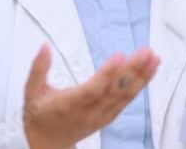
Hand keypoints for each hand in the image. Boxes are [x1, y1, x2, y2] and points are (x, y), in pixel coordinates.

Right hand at [22, 44, 159, 148]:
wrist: (47, 143)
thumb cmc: (39, 115)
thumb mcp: (31, 91)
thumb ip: (38, 68)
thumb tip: (45, 46)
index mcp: (69, 105)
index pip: (92, 90)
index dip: (107, 74)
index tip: (119, 55)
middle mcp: (88, 112)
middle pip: (114, 92)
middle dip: (132, 71)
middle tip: (145, 52)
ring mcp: (101, 116)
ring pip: (124, 96)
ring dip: (141, 77)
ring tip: (153, 58)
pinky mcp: (108, 116)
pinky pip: (126, 101)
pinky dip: (139, 85)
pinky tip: (148, 71)